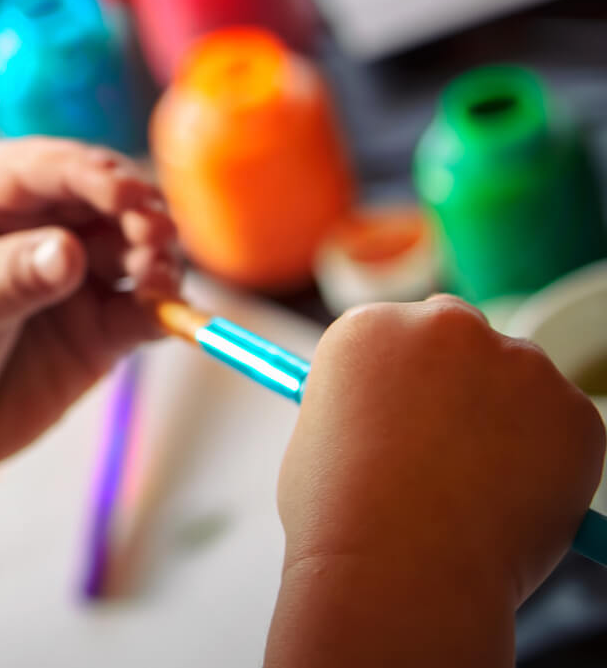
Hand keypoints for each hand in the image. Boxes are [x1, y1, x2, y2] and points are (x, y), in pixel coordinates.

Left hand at [0, 138, 180, 494]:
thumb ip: (7, 276)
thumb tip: (68, 252)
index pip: (48, 167)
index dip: (92, 175)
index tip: (126, 196)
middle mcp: (38, 222)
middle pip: (106, 198)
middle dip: (137, 211)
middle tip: (154, 236)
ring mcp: (74, 272)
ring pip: (134, 248)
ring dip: (155, 256)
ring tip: (155, 279)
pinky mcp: (100, 325)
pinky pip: (144, 308)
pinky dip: (163, 308)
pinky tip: (166, 313)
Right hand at [278, 296, 604, 604]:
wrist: (395, 570)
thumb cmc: (337, 517)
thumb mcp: (320, 438)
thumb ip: (363, 408)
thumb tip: (399, 419)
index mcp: (372, 326)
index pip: (401, 332)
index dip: (404, 382)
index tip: (408, 418)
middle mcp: (446, 327)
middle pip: (464, 340)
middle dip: (462, 385)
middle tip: (451, 449)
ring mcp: (519, 365)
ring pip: (520, 388)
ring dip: (506, 425)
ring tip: (470, 496)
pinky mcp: (576, 413)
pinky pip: (565, 434)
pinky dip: (548, 468)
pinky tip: (505, 507)